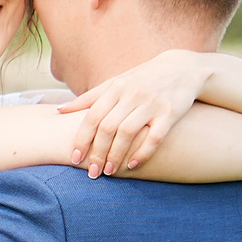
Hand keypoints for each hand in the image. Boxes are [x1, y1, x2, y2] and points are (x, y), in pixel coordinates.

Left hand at [58, 49, 209, 176]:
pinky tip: (133, 165)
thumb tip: (59, 111)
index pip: (92, 116)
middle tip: (93, 172)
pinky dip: (143, 153)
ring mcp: (152, 103)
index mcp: (115, 87)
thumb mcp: (115, 83)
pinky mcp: (170, 112)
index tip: (75, 158)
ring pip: (128, 133)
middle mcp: (132, 94)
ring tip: (110, 172)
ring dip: (116, 155)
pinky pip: (154, 137)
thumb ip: (89, 98)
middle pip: (108, 127)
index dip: (82, 139)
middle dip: (98, 153)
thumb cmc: (142, 80)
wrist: (182, 69)